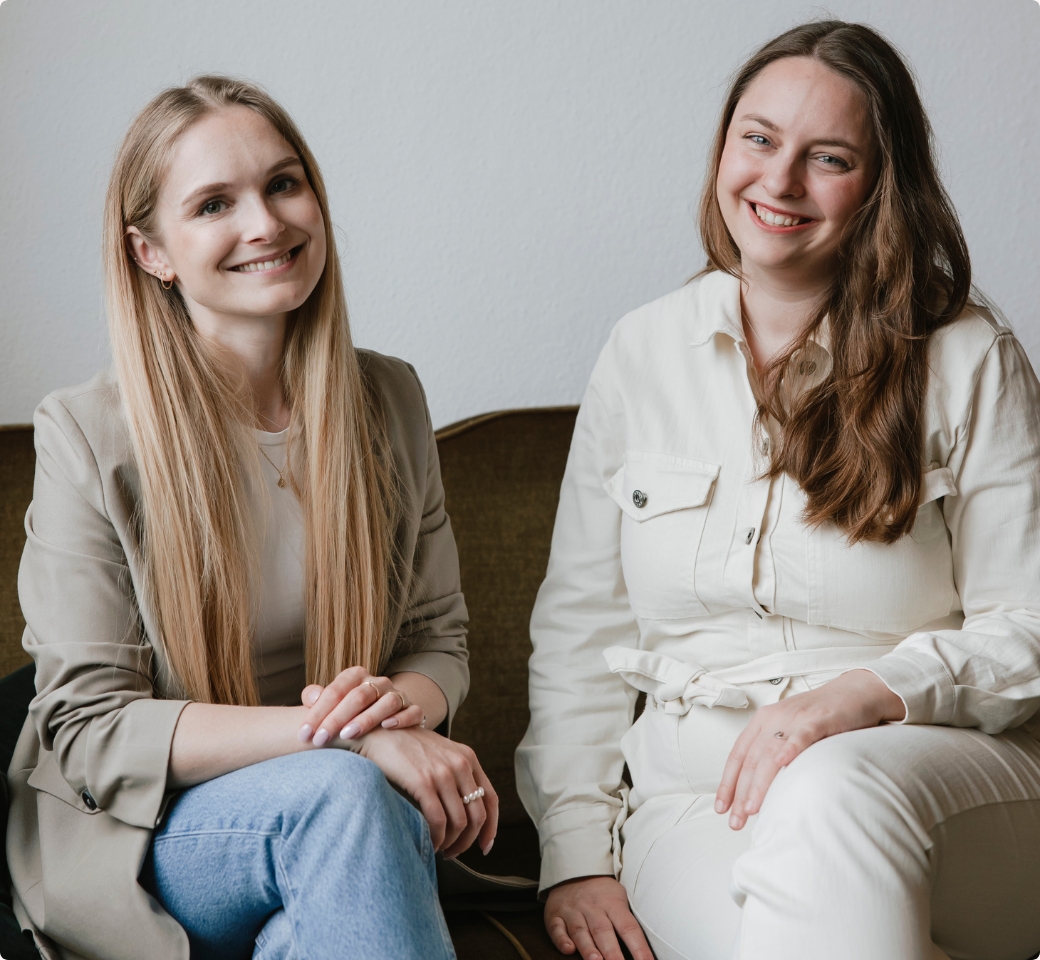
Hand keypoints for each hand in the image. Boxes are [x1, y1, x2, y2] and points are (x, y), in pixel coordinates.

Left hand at [297, 667, 423, 746]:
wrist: (387, 720)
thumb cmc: (351, 714)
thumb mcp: (333, 704)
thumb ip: (318, 698)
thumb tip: (312, 696)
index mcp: (357, 677)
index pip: (337, 689)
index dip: (318, 711)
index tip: (304, 734)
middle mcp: (379, 683)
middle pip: (359, 695)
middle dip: (337, 718)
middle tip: (320, 739)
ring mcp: (398, 696)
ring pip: (387, 702)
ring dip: (367, 718)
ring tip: (348, 735)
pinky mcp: (414, 711)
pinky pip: (413, 711)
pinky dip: (401, 718)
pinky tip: (387, 727)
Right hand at [358, 726, 497, 857]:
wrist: (378, 731)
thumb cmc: (406, 747)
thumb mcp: (440, 754)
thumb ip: (455, 775)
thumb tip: (465, 813)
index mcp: (468, 758)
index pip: (491, 799)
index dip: (491, 827)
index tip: (485, 846)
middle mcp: (460, 764)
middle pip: (477, 816)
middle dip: (468, 841)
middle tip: (454, 852)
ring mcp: (442, 772)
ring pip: (459, 822)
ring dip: (451, 843)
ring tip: (440, 849)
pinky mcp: (423, 781)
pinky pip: (438, 820)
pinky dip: (436, 838)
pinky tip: (429, 843)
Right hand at [544, 876, 652, 959]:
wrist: (573, 871)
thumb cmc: (601, 892)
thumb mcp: (618, 898)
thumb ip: (626, 921)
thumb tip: (643, 950)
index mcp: (612, 903)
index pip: (628, 927)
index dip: (639, 948)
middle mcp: (592, 907)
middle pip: (603, 931)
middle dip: (612, 952)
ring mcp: (572, 911)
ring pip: (580, 930)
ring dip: (588, 948)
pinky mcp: (555, 915)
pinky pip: (556, 928)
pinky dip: (561, 939)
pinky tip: (568, 949)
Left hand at [715, 669, 905, 829]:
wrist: (855, 691)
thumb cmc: (821, 717)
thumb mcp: (790, 730)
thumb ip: (774, 752)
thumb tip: (760, 789)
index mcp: (763, 721)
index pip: (738, 755)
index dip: (727, 782)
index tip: (720, 808)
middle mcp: (774, 719)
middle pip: (751, 760)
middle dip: (740, 793)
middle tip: (735, 821)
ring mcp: (795, 718)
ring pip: (771, 753)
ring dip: (759, 782)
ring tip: (751, 808)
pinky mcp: (819, 720)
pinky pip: (802, 736)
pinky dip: (790, 749)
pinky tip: (782, 765)